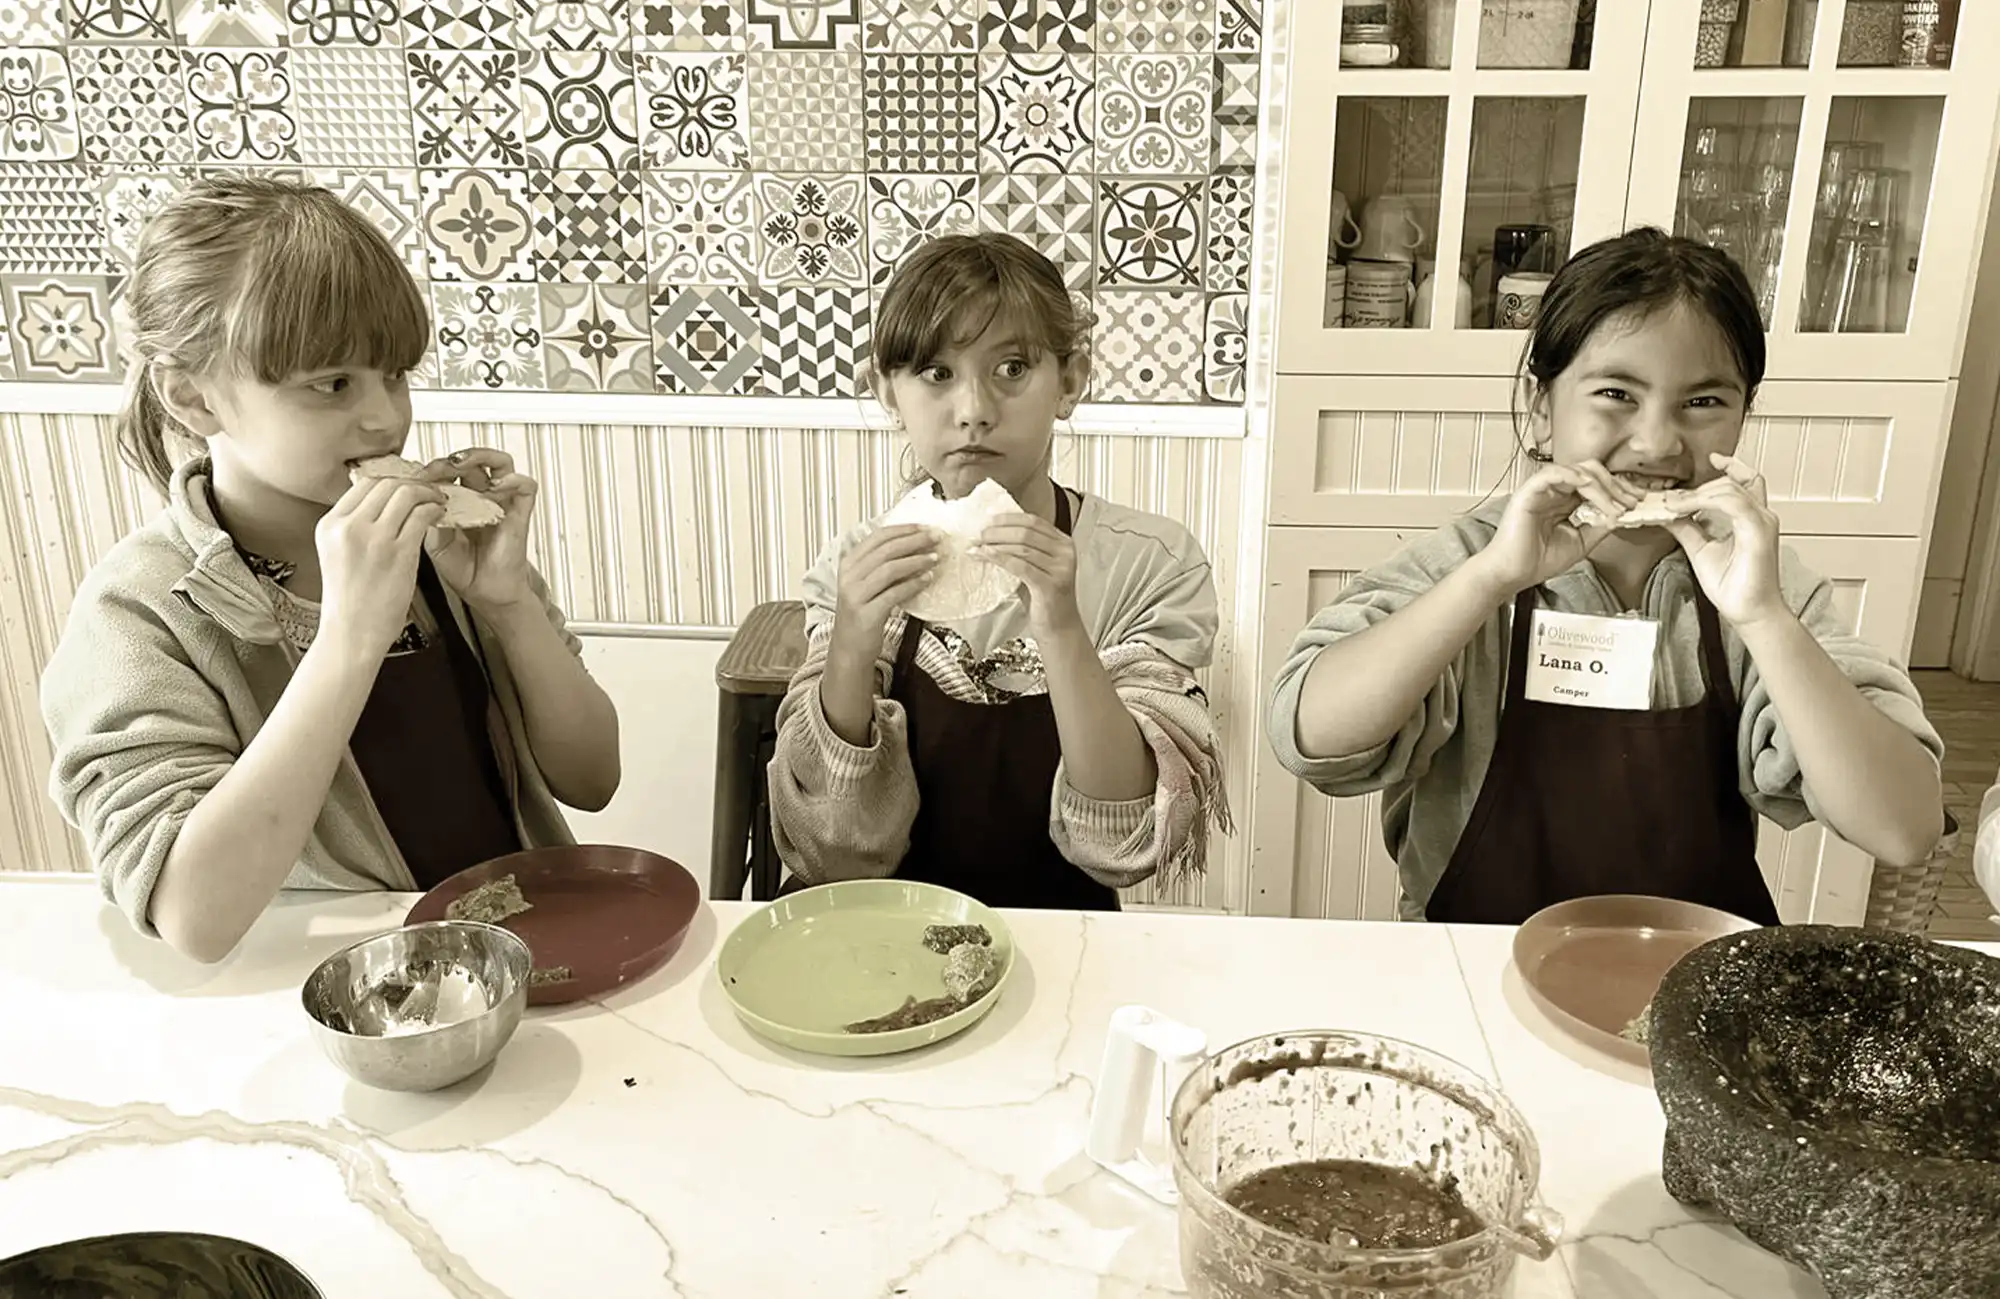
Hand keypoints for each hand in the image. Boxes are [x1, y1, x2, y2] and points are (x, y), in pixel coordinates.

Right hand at [316, 475, 443, 658]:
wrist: (352, 634)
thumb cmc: (351, 601)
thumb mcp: (338, 554)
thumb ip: (354, 528)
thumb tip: (380, 505)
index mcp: (330, 525)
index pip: (363, 483)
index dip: (391, 480)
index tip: (406, 486)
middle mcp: (348, 527)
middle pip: (386, 483)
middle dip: (412, 483)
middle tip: (428, 489)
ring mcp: (373, 539)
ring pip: (406, 494)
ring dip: (427, 493)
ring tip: (437, 500)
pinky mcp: (398, 553)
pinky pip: (421, 516)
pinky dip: (435, 510)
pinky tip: (440, 515)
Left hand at [424, 448, 538, 613]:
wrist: (484, 593)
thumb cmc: (463, 570)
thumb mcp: (434, 542)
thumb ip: (428, 518)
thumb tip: (422, 496)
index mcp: (460, 501)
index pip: (449, 471)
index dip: (433, 468)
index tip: (416, 477)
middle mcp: (482, 497)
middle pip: (473, 460)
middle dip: (451, 459)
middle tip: (435, 468)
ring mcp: (502, 503)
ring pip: (501, 463)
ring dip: (482, 456)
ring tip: (462, 464)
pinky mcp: (520, 513)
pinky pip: (526, 486)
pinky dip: (513, 480)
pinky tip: (494, 488)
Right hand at [831, 524, 936, 655]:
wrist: (850, 649)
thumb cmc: (863, 615)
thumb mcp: (869, 585)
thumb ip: (884, 566)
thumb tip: (917, 546)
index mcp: (849, 563)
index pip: (878, 537)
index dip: (904, 530)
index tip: (925, 527)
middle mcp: (849, 577)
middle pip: (886, 550)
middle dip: (914, 541)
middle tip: (936, 538)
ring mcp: (855, 596)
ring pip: (889, 569)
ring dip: (916, 561)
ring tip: (935, 558)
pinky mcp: (866, 614)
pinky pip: (894, 594)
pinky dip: (913, 584)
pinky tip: (927, 579)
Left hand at [976, 512, 1082, 637]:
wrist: (1059, 628)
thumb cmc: (1044, 598)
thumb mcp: (1035, 567)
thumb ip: (1022, 550)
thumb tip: (991, 534)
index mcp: (1063, 543)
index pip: (1033, 521)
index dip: (1008, 518)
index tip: (988, 518)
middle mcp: (1065, 552)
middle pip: (1026, 532)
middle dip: (998, 531)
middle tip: (979, 534)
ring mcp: (1061, 568)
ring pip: (1022, 548)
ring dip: (995, 545)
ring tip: (977, 546)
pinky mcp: (1051, 584)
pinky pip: (1020, 566)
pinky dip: (1000, 558)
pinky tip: (985, 555)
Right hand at [1473, 461, 1637, 594]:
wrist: (1512, 574)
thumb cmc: (1536, 561)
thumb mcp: (1580, 543)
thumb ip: (1598, 527)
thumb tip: (1621, 516)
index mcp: (1563, 501)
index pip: (1595, 484)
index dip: (1618, 490)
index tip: (1636, 501)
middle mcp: (1553, 492)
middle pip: (1590, 472)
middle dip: (1615, 484)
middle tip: (1631, 500)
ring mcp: (1541, 490)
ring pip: (1577, 470)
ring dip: (1601, 485)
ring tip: (1614, 503)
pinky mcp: (1529, 492)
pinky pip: (1553, 473)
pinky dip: (1574, 477)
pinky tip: (1589, 488)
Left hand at [1664, 452, 1787, 627]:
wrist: (1749, 612)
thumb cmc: (1734, 586)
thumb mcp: (1701, 550)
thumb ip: (1688, 528)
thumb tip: (1666, 514)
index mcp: (1751, 518)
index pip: (1746, 481)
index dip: (1731, 466)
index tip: (1711, 459)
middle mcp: (1761, 516)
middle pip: (1731, 482)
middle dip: (1698, 486)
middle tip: (1669, 498)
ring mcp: (1762, 522)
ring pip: (1730, 489)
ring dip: (1696, 494)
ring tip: (1672, 505)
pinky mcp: (1758, 531)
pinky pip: (1733, 503)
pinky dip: (1706, 502)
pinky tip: (1686, 509)